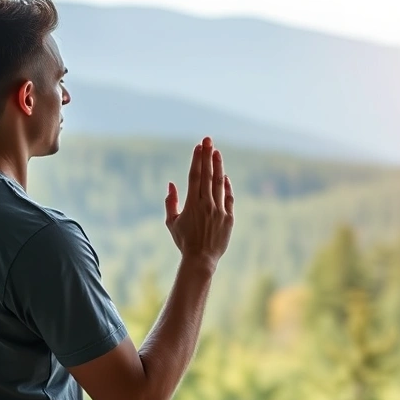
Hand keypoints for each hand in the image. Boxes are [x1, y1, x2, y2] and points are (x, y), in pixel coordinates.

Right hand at [165, 137, 233, 268]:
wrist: (201, 260)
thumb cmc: (184, 241)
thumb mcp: (171, 222)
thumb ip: (170, 202)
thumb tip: (171, 184)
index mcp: (192, 204)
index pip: (195, 176)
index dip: (197, 159)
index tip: (199, 146)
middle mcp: (206, 204)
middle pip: (207, 175)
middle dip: (208, 155)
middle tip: (209, 139)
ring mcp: (219, 210)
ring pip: (219, 183)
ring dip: (218, 166)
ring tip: (217, 152)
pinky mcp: (229, 218)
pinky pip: (229, 198)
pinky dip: (227, 186)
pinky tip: (225, 176)